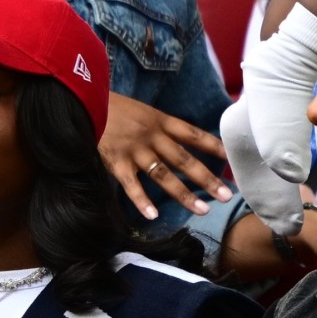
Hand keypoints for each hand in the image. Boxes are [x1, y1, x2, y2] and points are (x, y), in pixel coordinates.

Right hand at [99, 92, 232, 219]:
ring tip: (202, 210)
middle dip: (207, 178)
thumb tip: (180, 143)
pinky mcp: (116, 162)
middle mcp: (152, 136)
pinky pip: (131, 185)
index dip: (214, 146)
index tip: (232, 159)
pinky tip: (152, 216)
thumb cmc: (113, 109)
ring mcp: (135, 150)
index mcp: (160, 121)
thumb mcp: (142, 112)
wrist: (84, 101)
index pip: (193, 135)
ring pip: (163, 175)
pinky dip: (141, 201)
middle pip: (184, 160)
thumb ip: (160, 128)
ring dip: (183, 194)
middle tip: (226, 195)